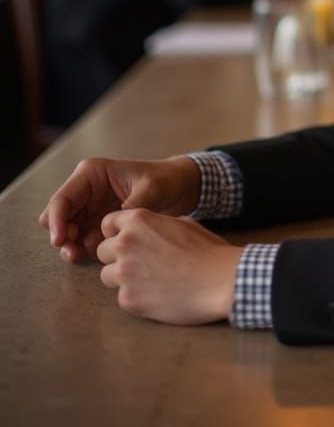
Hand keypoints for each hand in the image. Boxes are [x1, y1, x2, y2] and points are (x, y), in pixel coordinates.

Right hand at [39, 156, 200, 262]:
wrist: (180, 188)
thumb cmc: (166, 180)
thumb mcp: (151, 188)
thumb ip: (131, 206)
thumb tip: (111, 226)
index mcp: (92, 174)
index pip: (63, 199)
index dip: (56, 220)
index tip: (60, 241)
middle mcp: (86, 190)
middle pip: (57, 217)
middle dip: (61, 234)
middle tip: (73, 251)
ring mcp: (90, 208)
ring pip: (67, 231)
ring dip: (70, 245)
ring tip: (81, 255)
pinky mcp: (96, 223)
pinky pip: (81, 239)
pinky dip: (83, 248)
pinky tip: (95, 252)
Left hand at [97, 209, 240, 324]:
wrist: (219, 280)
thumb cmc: (207, 250)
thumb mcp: (184, 224)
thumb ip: (157, 226)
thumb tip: (149, 232)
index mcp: (139, 221)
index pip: (107, 223)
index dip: (116, 232)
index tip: (128, 240)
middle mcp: (125, 244)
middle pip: (102, 251)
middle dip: (117, 256)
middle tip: (142, 262)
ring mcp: (124, 273)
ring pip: (107, 275)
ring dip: (123, 277)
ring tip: (150, 280)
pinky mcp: (127, 299)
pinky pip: (122, 296)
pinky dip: (136, 296)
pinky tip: (158, 294)